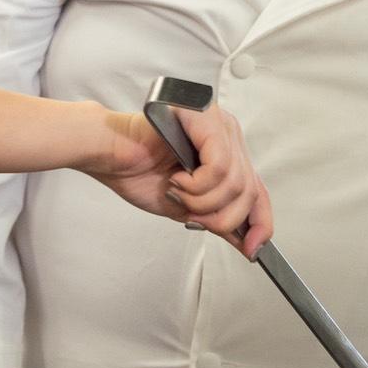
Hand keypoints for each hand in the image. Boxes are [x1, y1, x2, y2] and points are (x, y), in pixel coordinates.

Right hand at [91, 104, 272, 258]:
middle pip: (250, 190)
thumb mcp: (189, 206)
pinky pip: (219, 166)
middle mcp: (227, 133)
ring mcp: (217, 122)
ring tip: (177, 192)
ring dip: (201, 200)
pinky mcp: (204, 118)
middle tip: (191, 216)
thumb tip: (247, 242)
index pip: (258, 190)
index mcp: (226, 151)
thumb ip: (218, 217)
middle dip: (219, 217)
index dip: (260, 222)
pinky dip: (196, 184)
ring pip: (234, 182)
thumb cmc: (138, 172)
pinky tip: (176, 179)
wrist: (107, 156)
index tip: (252, 249)